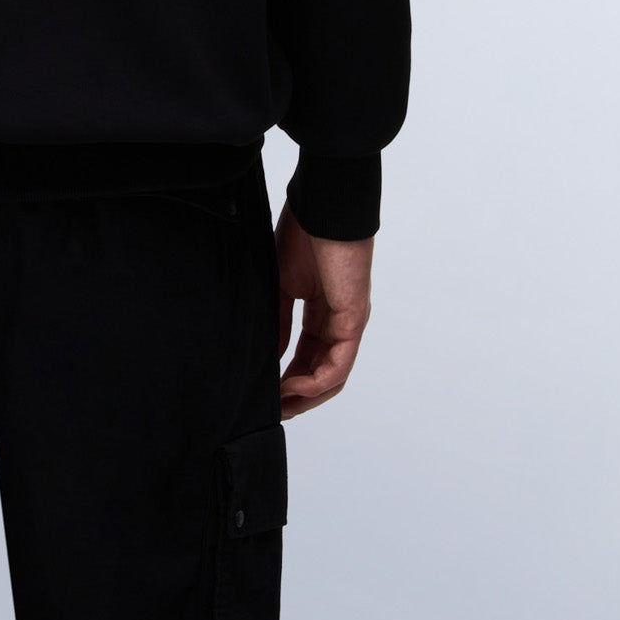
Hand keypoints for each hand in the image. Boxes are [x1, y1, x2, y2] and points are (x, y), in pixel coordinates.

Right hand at [274, 203, 373, 419]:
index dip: (287, 376)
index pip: (307, 355)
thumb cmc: (304, 234)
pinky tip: (293, 387)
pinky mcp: (354, 319)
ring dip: (308, 396)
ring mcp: (349, 322)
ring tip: (281, 407)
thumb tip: (273, 354)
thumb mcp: (282, 284)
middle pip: (322, 371)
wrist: (324, 207)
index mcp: (323, 310)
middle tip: (272, 411)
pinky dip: (317, 381)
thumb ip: (279, 320)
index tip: (265, 392)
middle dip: (297, 395)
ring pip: (333, 375)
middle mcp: (340, 321)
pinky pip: (339, 363)